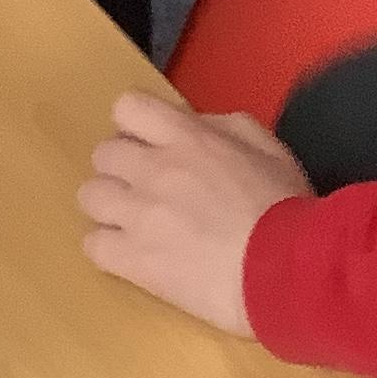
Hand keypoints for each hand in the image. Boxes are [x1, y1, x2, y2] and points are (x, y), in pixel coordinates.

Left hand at [79, 92, 312, 335]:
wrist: (286, 269)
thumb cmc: (286, 208)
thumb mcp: (267, 147)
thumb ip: (224, 128)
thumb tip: (194, 126)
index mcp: (186, 137)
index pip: (127, 108)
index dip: (136, 126)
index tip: (152, 144)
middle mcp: (153, 169)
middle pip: (104, 154)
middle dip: (123, 168)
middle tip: (147, 189)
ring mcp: (138, 215)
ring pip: (90, 195)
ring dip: (109, 206)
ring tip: (134, 223)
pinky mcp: (132, 259)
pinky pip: (92, 244)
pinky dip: (108, 248)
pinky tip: (131, 254)